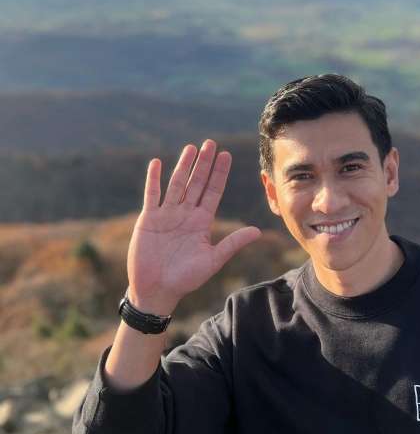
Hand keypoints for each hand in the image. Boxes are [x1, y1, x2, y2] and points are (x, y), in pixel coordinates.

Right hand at [126, 139, 261, 313]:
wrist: (157, 290)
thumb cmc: (185, 279)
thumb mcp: (212, 260)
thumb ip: (232, 244)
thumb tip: (257, 232)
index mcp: (202, 222)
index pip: (212, 192)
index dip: (219, 174)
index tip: (226, 155)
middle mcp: (185, 214)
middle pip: (196, 183)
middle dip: (204, 164)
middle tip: (210, 143)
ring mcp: (166, 215)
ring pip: (176, 184)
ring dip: (183, 166)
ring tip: (191, 148)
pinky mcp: (148, 219)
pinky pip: (152, 195)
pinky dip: (153, 179)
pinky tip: (157, 163)